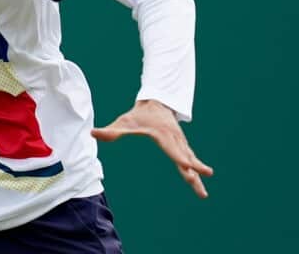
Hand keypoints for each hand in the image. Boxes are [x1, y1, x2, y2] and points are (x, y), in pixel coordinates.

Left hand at [91, 99, 213, 197]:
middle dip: (195, 169)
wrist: (155, 102)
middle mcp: (175, 139)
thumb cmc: (139, 114)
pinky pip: (190, 159)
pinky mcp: (181, 146)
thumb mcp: (124, 121)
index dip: (181, 158)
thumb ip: (111, 130)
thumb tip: (93, 134)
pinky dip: (195, 171)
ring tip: (203, 195)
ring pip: (190, 160)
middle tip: (205, 179)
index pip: (173, 149)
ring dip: (197, 176)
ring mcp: (180, 143)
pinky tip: (198, 183)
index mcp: (163, 134)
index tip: (189, 166)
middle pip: (186, 157)